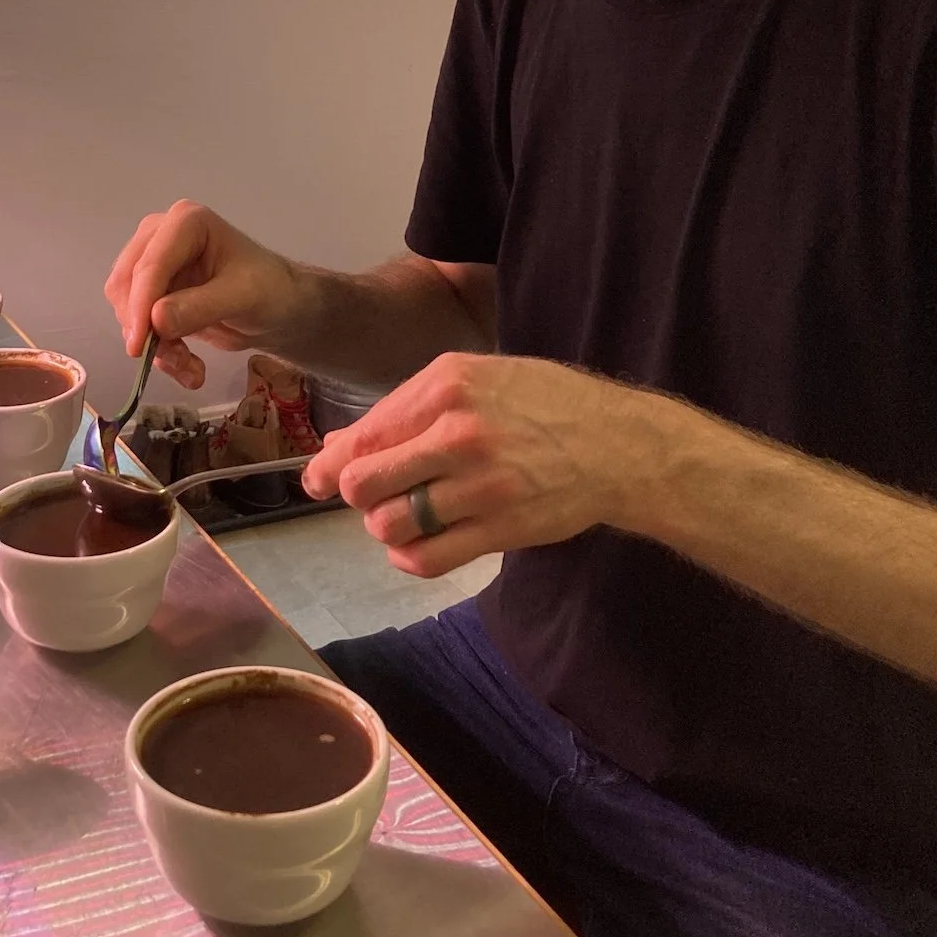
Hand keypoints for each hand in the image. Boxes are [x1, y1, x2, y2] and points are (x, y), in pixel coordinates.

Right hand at [104, 201, 303, 388]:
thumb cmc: (270, 290)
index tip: (140, 347)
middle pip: (126, 285)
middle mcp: (160, 237)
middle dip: (146, 328)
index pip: (150, 265)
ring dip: (155, 346)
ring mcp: (153, 265)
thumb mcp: (243, 297)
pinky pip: (138, 327)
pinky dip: (159, 353)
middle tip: (177, 360)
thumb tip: (155, 321)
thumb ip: (200, 307)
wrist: (279, 308)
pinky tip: (189, 366)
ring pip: (128, 310)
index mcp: (185, 222)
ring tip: (190, 366)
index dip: (140, 306)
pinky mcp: (153, 294)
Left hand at [301, 352, 656, 575]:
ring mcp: (480, 486)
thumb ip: (407, 408)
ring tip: (403, 515)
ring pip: (389, 524)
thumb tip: (339, 446)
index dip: (330, 465)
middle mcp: (459, 434)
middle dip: (357, 494)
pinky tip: (417, 544)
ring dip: (385, 526)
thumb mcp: (474, 378)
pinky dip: (408, 557)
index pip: (363, 437)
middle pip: (363, 484)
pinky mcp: (500, 529)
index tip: (318, 480)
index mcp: (447, 387)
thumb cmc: (542, 403)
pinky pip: (426, 558)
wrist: (617, 444)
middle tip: (375, 494)